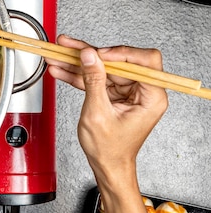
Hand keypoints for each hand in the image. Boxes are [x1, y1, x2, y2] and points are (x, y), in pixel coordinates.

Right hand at [46, 35, 167, 192]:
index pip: (144, 61)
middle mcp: (144, 92)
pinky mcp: (115, 95)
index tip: (97, 54)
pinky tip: (63, 70)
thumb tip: (90, 56)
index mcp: (152, 97)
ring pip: (104, 68)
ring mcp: (129, 93)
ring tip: (59, 55)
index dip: (120, 53)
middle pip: (119, 61)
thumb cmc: (110, 150)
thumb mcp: (98, 113)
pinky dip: (80, 75)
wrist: (107, 166)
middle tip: (70, 46)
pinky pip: (97, 79)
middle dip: (91, 54)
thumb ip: (94, 80)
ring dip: (79, 63)